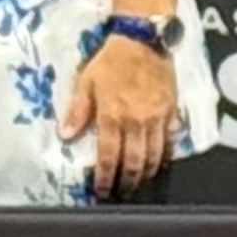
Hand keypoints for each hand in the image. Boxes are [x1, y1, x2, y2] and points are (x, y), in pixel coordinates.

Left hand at [61, 34, 178, 198]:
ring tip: (139, 184)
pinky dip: (166, 157)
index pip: (109, 156)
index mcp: (113, 116)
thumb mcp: (86, 81)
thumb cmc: (111, 61)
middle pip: (134, 162)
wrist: (143, 41)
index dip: (106, 177)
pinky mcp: (172, 113)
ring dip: (146, 174)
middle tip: (122, 194)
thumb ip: (77, 110)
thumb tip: (65, 136)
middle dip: (127, 182)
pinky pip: (171, 142)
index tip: (102, 191)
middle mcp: (137, 122)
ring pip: (154, 156)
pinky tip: (160, 164)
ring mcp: (157, 119)